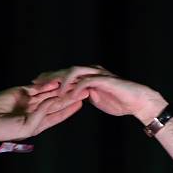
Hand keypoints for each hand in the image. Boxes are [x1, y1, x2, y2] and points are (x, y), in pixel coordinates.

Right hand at [0, 81, 88, 140]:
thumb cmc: (6, 130)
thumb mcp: (28, 127)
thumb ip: (41, 115)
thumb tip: (52, 101)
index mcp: (39, 123)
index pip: (58, 115)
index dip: (69, 109)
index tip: (81, 102)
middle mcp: (36, 111)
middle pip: (56, 102)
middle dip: (69, 96)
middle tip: (84, 89)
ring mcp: (29, 101)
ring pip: (48, 93)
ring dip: (60, 88)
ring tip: (74, 82)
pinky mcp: (21, 92)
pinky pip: (37, 87)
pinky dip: (46, 84)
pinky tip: (57, 80)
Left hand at [32, 65, 166, 124]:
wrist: (137, 101)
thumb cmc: (119, 101)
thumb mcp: (96, 99)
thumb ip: (84, 96)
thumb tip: (74, 98)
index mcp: (87, 76)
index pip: (64, 75)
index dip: (49, 80)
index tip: (35, 86)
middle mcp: (90, 72)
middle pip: (65, 71)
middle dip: (49, 78)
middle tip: (35, 84)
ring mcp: (97, 74)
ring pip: (74, 72)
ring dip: (61, 81)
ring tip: (50, 90)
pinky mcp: (104, 80)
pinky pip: (87, 81)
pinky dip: (76, 88)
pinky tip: (68, 95)